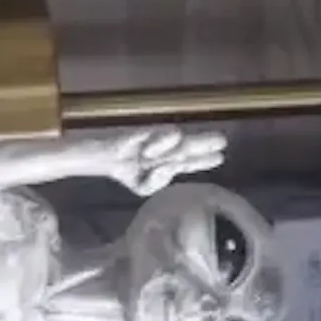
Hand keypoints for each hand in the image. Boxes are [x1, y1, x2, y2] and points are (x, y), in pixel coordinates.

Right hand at [107, 125, 226, 197]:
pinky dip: (155, 143)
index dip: (204, 159)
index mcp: (166, 162)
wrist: (98, 158)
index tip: (220, 156)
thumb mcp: (142, 187)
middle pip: (186, 145)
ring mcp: (150, 140)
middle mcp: (162, 149)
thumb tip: (168, 168)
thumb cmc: (126, 171)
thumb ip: (156, 182)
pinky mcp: (136, 133)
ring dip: (182, 146)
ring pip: (173, 140)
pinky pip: (150, 136)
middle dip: (204, 143)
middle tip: (222, 141)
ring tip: (190, 154)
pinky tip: (148, 153)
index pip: (188, 160)